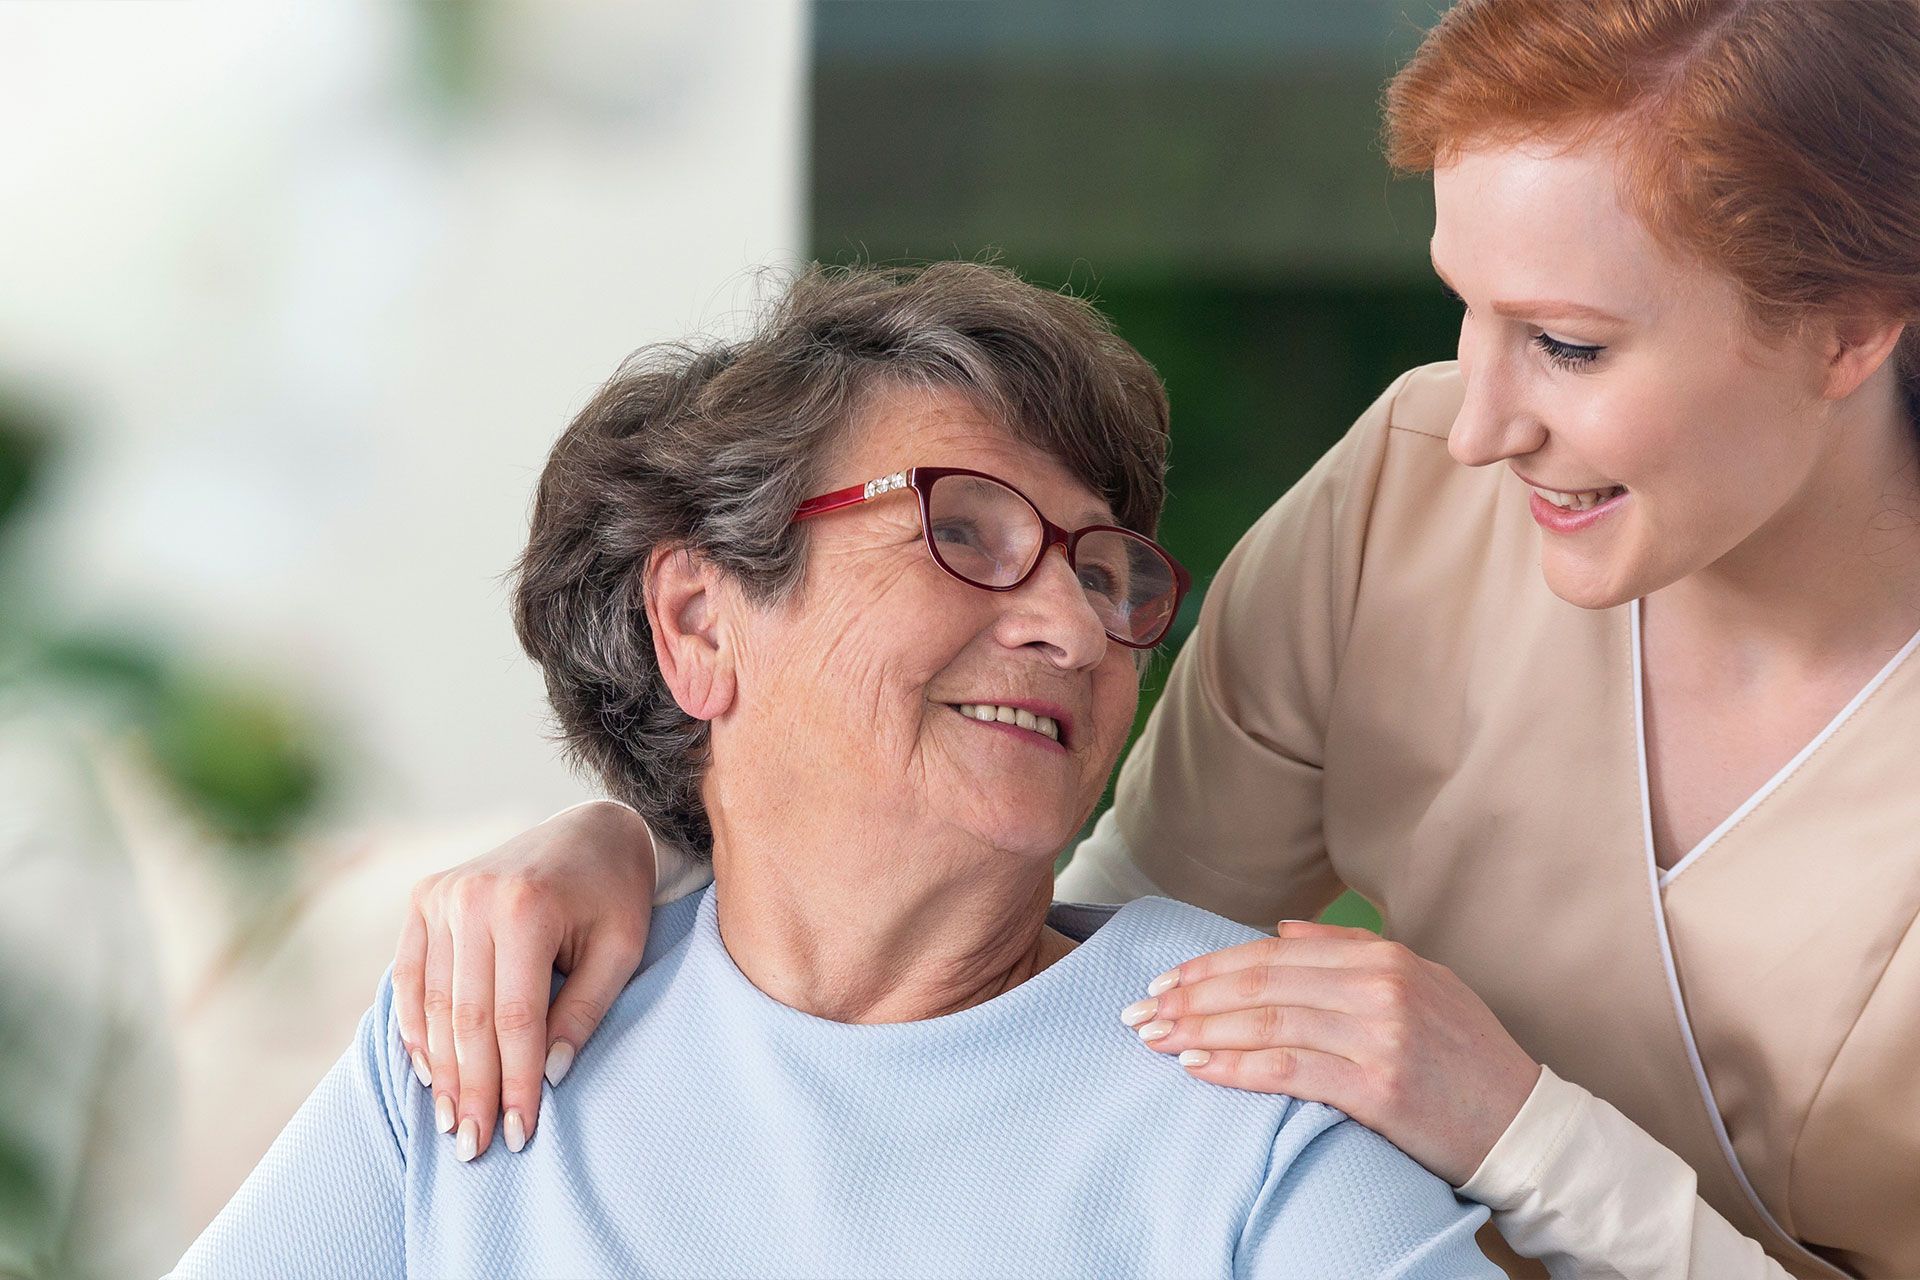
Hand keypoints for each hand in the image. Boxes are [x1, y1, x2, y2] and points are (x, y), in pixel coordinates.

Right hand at [392, 800, 655, 1161]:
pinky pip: (410, 976)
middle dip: (473, 1090)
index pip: (515, 1019)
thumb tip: (550, 1076)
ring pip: (434, 1004)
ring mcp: (441, 893)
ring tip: (452, 1124)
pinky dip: (416, 1028)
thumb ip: (585, 1010)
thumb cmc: (615, 893)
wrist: (589, 827)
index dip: (516, 1082)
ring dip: (441, 1071)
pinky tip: (429, 1073)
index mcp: (526, 907)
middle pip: (467, 1018)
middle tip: (475, 1148)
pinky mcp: (424, 896)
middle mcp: (473, 898)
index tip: (520, 1134)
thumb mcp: (621, 949)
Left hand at [1122, 920, 1540, 1185]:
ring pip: (1266, 1022)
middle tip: (1140, 1013)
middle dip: (1190, 997)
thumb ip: (1349, 953)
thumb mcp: (1420, 984)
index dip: (1209, 967)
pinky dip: (1236, 1067)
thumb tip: (1280, 933)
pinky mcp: (1379, 1087)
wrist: (1522, 1126)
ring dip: (1200, 1031)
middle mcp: (1379, 987)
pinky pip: (1288, 1070)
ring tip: (1156, 1040)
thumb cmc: (1465, 1059)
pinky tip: (1199, 1068)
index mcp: (1383, 956)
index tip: (1164, 981)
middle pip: (1260, 982)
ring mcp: (1379, 1035)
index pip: (1272, 954)